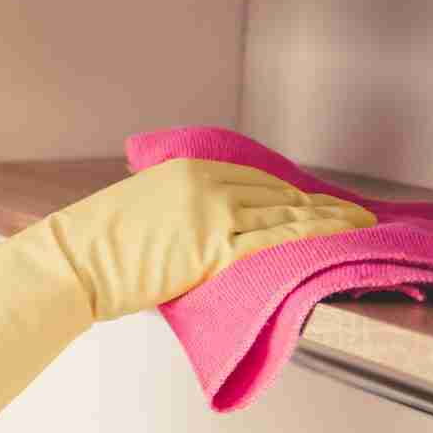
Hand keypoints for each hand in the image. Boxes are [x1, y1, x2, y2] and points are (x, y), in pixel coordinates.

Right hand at [47, 158, 373, 321]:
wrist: (73, 262)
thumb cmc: (94, 246)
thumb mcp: (138, 210)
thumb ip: (174, 211)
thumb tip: (191, 234)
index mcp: (186, 171)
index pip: (252, 178)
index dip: (287, 191)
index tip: (310, 200)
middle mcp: (206, 185)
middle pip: (277, 193)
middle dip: (318, 204)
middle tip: (351, 213)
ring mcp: (214, 214)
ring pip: (286, 213)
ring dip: (329, 219)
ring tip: (359, 226)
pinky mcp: (217, 247)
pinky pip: (279, 239)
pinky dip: (315, 236)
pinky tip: (339, 238)